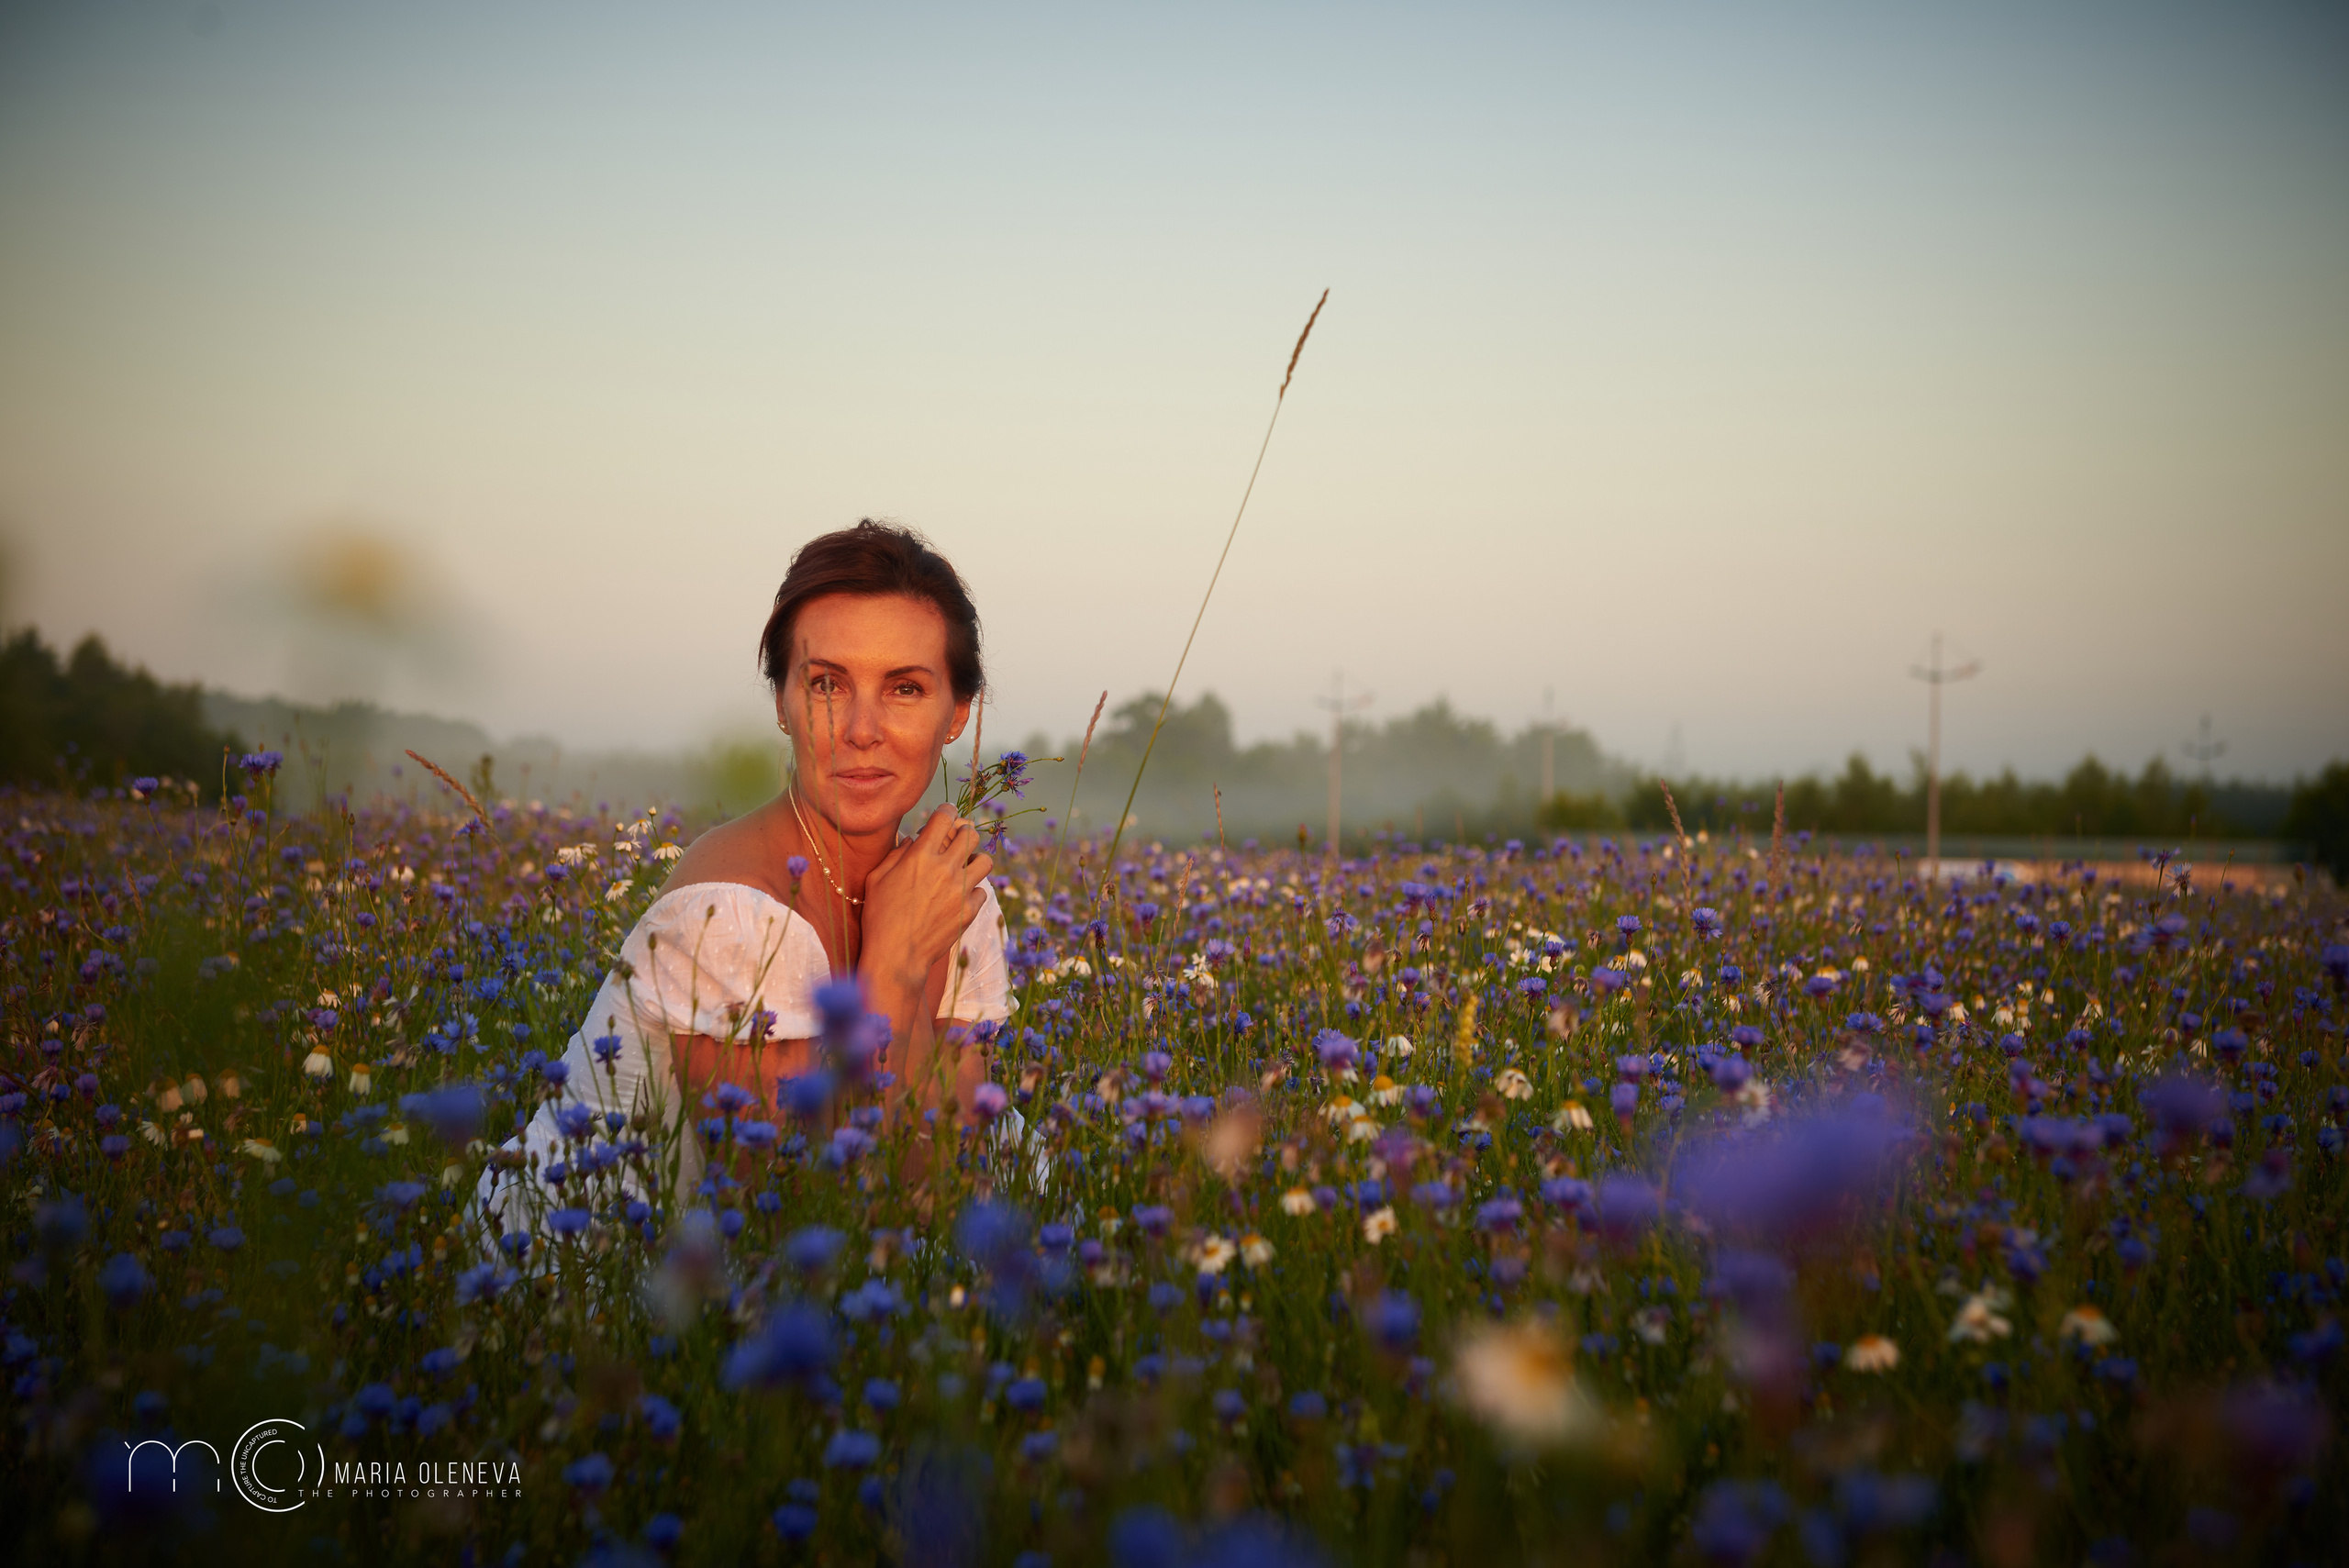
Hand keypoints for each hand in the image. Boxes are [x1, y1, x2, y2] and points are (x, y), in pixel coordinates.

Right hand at [860, 805, 992, 989]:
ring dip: (975, 861)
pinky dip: (973, 892)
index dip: (947, 811)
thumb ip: (897, 854)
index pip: (944, 817)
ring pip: (986, 861)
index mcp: (921, 856)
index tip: (946, 814)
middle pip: (971, 835)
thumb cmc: (880, 916)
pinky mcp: (969, 911)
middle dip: (964, 833)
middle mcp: (945, 869)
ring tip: (964, 869)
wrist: (896, 955)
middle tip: (956, 841)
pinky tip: (960, 897)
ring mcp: (960, 891)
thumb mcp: (877, 879)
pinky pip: (982, 892)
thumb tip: (914, 840)